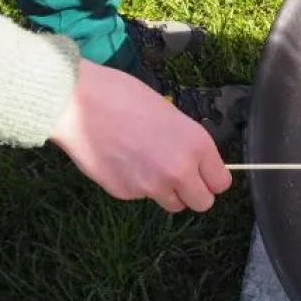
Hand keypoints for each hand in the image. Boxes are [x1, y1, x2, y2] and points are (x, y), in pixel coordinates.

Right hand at [49, 61, 230, 212]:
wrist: (80, 103)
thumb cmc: (124, 97)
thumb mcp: (171, 115)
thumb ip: (187, 145)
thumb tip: (194, 164)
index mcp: (197, 145)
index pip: (221, 183)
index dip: (211, 178)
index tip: (204, 174)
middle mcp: (179, 170)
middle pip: (202, 203)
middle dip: (193, 192)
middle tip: (180, 178)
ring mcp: (151, 186)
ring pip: (172, 204)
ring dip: (166, 191)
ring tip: (147, 164)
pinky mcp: (125, 193)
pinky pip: (140, 196)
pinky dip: (135, 184)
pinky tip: (122, 161)